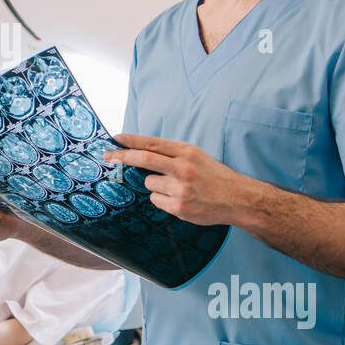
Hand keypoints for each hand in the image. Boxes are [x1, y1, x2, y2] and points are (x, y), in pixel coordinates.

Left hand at [101, 133, 241, 226]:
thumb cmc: (214, 176)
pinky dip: (162, 199)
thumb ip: (171, 153)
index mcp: (187, 152)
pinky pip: (156, 200)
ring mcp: (181, 188)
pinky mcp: (179, 206)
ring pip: (149, 183)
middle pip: (144, 159)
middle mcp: (183, 168)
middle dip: (122, 156)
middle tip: (107, 156)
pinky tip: (180, 199)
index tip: (116, 138)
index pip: (153, 143)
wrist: (237, 198)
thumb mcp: (196, 156)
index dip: (132, 140)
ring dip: (155, 185)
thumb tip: (141, 150)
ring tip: (177, 187)